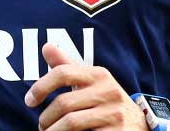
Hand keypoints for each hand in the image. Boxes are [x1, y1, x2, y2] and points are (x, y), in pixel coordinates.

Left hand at [24, 43, 148, 130]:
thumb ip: (67, 66)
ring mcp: (114, 113)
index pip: (63, 73)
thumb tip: (46, 46)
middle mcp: (108, 90)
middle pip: (64, 103)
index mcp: (98, 74)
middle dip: (46, 118)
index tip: (29, 101)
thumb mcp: (90, 81)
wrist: (140, 124)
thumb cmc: (106, 101)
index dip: (41, 87)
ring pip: (71, 123)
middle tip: (41, 126)